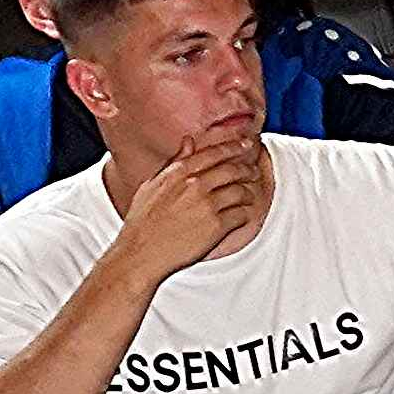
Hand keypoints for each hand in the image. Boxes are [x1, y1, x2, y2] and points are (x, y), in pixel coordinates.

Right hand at [120, 131, 265, 277]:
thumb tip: (189, 141)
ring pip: (241, 191)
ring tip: (249, 196)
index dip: (234, 147)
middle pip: (232, 170)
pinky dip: (245, 213)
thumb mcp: (152, 186)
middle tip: (253, 172)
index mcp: (177, 174)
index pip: (214, 153)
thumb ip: (174, 162)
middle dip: (248, 170)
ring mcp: (207, 205)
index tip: (247, 144)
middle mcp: (194, 186)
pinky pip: (241, 214)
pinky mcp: (217, 226)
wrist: (140, 253)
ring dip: (248, 193)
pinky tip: (242, 215)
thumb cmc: (143, 221)